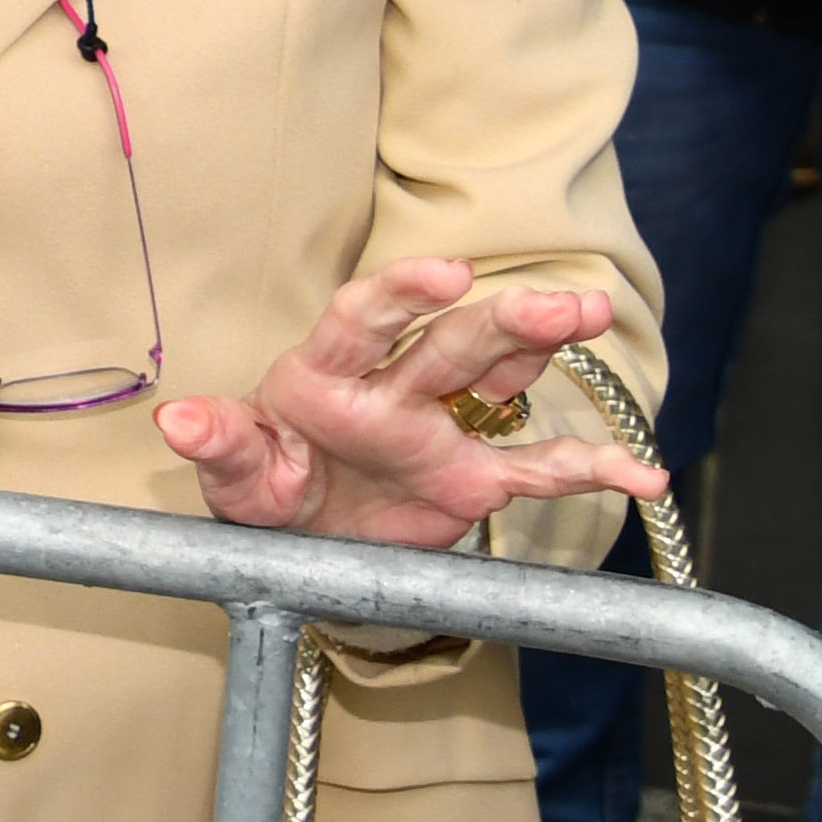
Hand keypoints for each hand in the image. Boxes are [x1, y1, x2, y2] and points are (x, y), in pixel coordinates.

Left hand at [151, 257, 664, 552]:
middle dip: (504, 317)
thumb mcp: (233, 480)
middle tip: (562, 305)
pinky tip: (643, 475)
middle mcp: (391, 389)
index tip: (444, 273)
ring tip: (589, 317)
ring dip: (544, 345)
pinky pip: (537, 470)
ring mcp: (440, 429)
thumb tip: (178, 420)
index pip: (363, 318)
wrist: (300, 549)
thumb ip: (220, 446)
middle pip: (452, 340)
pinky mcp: (473, 479)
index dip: (401, 293)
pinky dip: (590, 469)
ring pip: (500, 376)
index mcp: (325, 375)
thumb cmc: (263, 491)